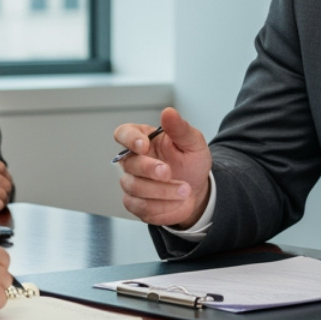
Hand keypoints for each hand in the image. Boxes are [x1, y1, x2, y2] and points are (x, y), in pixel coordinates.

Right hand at [114, 107, 211, 228]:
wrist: (197, 191)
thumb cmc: (191, 163)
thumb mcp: (193, 143)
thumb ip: (180, 128)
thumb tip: (168, 112)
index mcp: (143, 139)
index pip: (123, 133)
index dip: (129, 139)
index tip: (143, 145)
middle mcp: (134, 160)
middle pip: (128, 163)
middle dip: (149, 169)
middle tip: (168, 172)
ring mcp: (133, 182)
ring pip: (135, 187)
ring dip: (161, 191)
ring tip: (184, 190)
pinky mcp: (136, 203)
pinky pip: (141, 206)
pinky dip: (162, 206)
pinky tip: (176, 201)